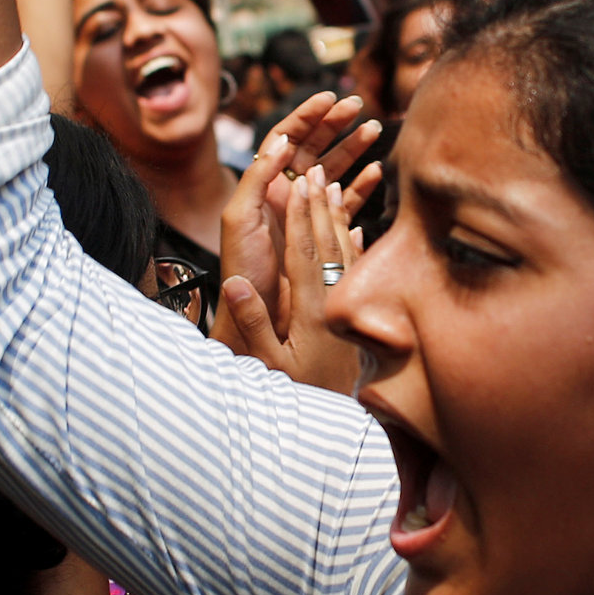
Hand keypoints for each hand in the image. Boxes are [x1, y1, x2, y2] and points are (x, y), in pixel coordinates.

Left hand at [219, 90, 381, 340]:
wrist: (257, 317)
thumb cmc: (243, 269)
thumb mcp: (239, 218)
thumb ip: (257, 177)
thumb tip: (281, 139)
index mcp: (263, 185)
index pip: (287, 138)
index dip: (308, 116)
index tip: (331, 98)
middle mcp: (285, 194)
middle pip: (314, 148)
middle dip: (336, 125)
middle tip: (361, 108)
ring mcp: (306, 213)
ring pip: (333, 170)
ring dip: (354, 149)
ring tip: (375, 132)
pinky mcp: (324, 234)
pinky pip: (346, 202)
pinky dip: (362, 186)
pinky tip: (377, 172)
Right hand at [222, 163, 366, 393]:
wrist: (344, 424)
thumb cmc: (300, 397)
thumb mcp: (269, 365)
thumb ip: (253, 323)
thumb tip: (233, 282)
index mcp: (313, 311)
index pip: (306, 254)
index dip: (301, 218)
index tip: (297, 185)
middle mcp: (336, 304)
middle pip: (329, 245)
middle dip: (322, 205)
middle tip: (317, 170)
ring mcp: (351, 310)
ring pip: (348, 253)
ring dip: (340, 216)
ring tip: (335, 185)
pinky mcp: (359, 320)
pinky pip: (360, 272)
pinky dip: (357, 246)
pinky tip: (358, 228)